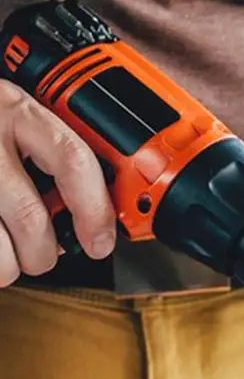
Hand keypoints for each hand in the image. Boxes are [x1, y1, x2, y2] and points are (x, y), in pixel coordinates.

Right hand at [0, 81, 115, 285]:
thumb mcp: (15, 123)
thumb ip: (53, 161)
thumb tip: (94, 222)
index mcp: (17, 112)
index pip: (73, 161)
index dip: (95, 210)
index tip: (101, 242)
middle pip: (31, 217)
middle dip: (44, 253)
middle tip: (42, 255)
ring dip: (9, 266)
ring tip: (7, 255)